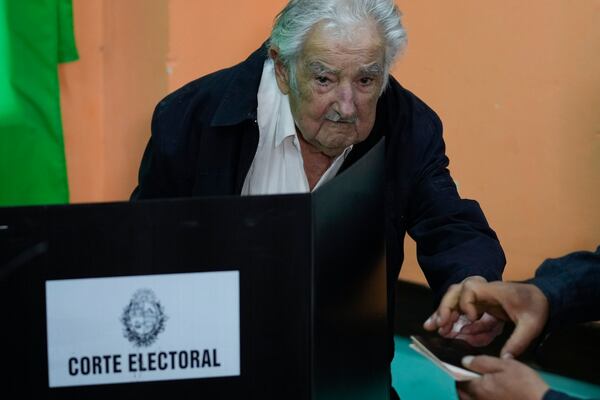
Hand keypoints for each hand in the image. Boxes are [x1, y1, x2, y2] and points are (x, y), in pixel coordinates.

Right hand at [424, 277, 548, 356]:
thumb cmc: (536, 306)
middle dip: (444, 308)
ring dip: (443, 314)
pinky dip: (453, 319)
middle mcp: (482, 292)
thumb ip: (518, 341)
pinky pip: (461, 311)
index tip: (473, 318)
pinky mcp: (479, 306)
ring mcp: (479, 298)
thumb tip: (506, 359)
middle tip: (438, 325)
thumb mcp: (531, 325)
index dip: (466, 303)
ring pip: (454, 301)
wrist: (543, 297)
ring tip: (431, 327)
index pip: (470, 289)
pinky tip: (446, 330)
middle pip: (455, 293)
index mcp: (493, 291)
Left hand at [456, 355, 548, 399]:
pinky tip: (489, 393)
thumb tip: (464, 361)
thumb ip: (481, 362)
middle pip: (461, 393)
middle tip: (466, 374)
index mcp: (477, 388)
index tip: (457, 367)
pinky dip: (478, 398)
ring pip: (469, 399)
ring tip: (477, 383)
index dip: (455, 372)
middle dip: (460, 384)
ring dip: (469, 392)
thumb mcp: (504, 365)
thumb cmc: (525, 385)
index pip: (456, 380)